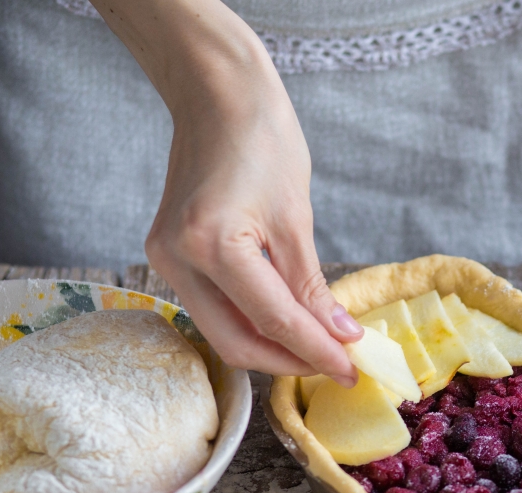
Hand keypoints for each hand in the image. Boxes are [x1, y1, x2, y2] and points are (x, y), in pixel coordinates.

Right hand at [93, 0, 359, 381]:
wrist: (215, 93)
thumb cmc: (262, 138)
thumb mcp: (296, 216)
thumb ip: (312, 286)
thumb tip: (340, 336)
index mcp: (212, 244)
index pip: (274, 321)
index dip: (317, 352)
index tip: (354, 370)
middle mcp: (178, 259)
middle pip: (238, 342)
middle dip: (291, 362)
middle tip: (339, 369)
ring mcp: (167, 259)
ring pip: (223, 331)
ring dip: (272, 347)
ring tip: (320, 351)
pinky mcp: (170, 255)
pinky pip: (215, 307)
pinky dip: (253, 321)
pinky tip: (290, 324)